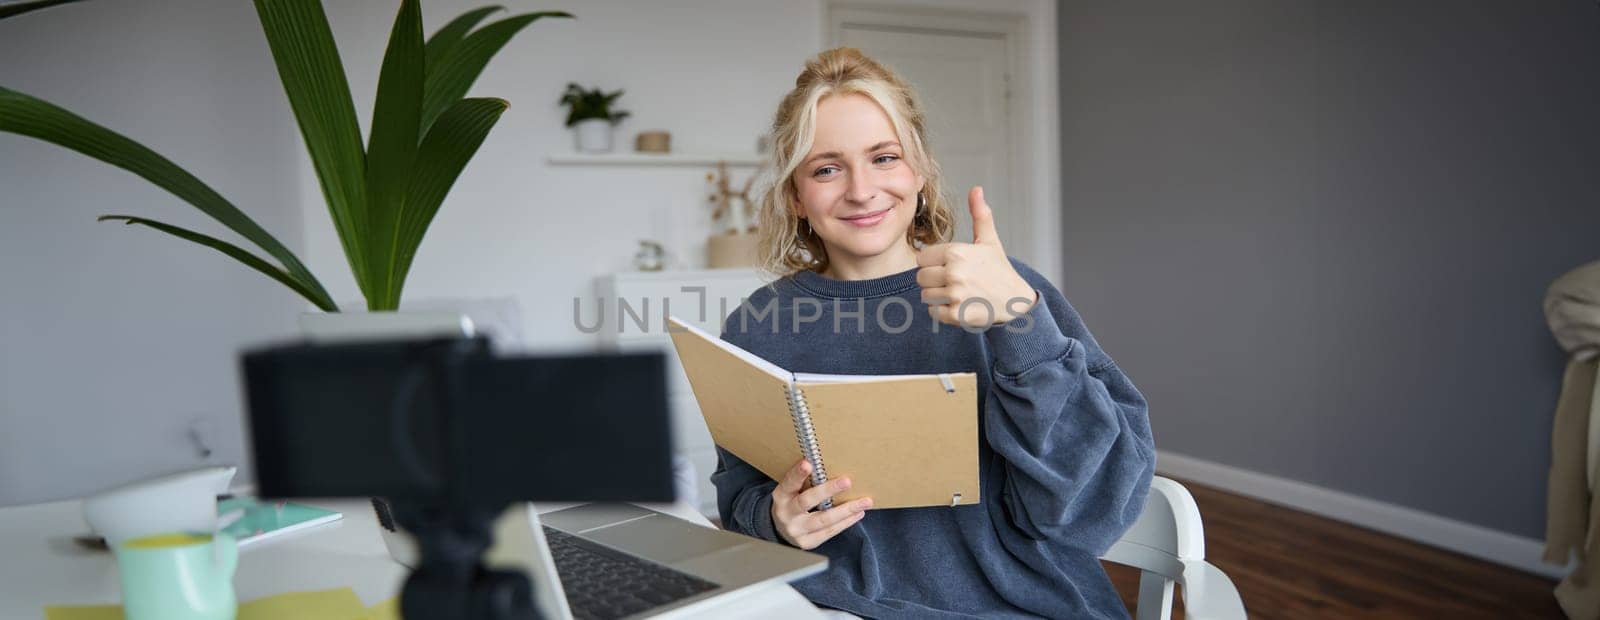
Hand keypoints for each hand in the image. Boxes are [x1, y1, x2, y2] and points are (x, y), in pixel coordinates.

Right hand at [770, 459, 871, 549]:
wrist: (783, 530)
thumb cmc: (793, 502)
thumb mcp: (792, 490)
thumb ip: (805, 480)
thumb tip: (830, 465)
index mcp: (781, 496)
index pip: (789, 483)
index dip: (798, 474)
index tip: (808, 464)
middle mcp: (786, 514)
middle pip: (807, 501)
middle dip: (827, 490)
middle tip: (847, 481)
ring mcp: (796, 530)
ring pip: (823, 520)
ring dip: (846, 510)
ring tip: (864, 502)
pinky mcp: (807, 542)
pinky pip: (830, 531)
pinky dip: (846, 522)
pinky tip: (858, 513)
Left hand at [916, 186, 1037, 327]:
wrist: (1016, 302)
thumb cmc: (999, 270)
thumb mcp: (989, 241)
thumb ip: (979, 215)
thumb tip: (976, 189)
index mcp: (957, 252)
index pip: (922, 258)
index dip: (933, 263)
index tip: (949, 266)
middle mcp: (954, 273)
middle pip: (920, 277)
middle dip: (933, 280)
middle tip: (954, 281)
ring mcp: (955, 295)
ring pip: (925, 295)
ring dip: (937, 296)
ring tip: (957, 293)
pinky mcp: (956, 315)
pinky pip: (933, 312)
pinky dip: (942, 312)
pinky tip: (959, 305)